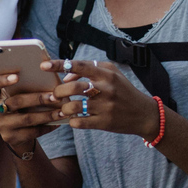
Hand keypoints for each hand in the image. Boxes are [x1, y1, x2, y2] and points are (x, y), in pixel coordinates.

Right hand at [0, 74, 63, 152]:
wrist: (17, 131)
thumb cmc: (21, 103)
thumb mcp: (18, 93)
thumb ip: (24, 84)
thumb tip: (46, 72)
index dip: (2, 80)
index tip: (17, 76)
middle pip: (16, 102)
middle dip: (38, 98)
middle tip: (55, 96)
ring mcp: (1, 125)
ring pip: (26, 119)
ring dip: (47, 114)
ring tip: (62, 111)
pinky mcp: (10, 137)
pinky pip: (31, 132)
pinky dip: (47, 126)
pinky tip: (58, 122)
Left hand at [43, 59, 160, 139]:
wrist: (144, 114)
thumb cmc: (124, 91)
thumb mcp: (112, 74)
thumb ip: (90, 69)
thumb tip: (66, 76)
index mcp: (106, 74)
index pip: (78, 66)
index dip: (59, 64)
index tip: (43, 65)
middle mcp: (106, 89)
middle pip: (73, 88)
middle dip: (58, 92)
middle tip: (54, 95)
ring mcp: (105, 107)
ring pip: (74, 107)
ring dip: (63, 108)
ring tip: (63, 108)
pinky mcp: (105, 123)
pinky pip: (80, 123)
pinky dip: (72, 121)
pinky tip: (73, 119)